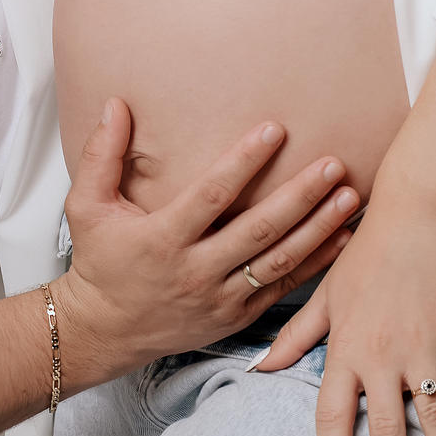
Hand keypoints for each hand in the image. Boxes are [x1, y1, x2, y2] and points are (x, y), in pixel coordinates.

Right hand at [52, 99, 358, 387]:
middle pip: (258, 229)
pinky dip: (315, 264)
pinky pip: (282, 289)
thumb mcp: (86, 207)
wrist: (104, 331)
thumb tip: (116, 104)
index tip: (275, 130)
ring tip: (350, 197)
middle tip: (333, 165)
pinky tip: (341, 239)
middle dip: (300, 196)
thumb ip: (101, 155)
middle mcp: (195, 271)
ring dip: (318, 229)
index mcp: (162, 239)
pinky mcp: (235, 317)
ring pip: (278, 261)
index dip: (244, 161)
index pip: (211, 195)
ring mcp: (219, 298)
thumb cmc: (99, 261)